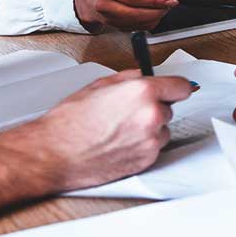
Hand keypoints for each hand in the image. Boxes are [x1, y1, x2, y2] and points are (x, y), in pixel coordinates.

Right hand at [18, 71, 196, 191]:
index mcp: (142, 92)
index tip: (174, 89)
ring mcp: (151, 141)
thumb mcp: (100, 85)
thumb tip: (146, 75)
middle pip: (170, 108)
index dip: (175, 87)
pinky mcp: (146, 161)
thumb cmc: (70, 122)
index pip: (181, 86)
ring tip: (119, 129)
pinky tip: (119, 143)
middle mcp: (151, 115)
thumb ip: (131, 78)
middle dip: (154, 108)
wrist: (54, 154)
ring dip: (150, 129)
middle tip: (128, 112)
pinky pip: (154, 148)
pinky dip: (142, 146)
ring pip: (163, 130)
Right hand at [73, 0, 177, 30]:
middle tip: (170, 4)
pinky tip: (152, 14)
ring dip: (155, 17)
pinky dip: (149, 23)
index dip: (155, 0)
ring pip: (137, 23)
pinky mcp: (115, 27)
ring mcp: (109, 19)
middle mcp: (106, 5)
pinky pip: (137, 28)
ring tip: (162, 8)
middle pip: (136, 13)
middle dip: (158, 11)